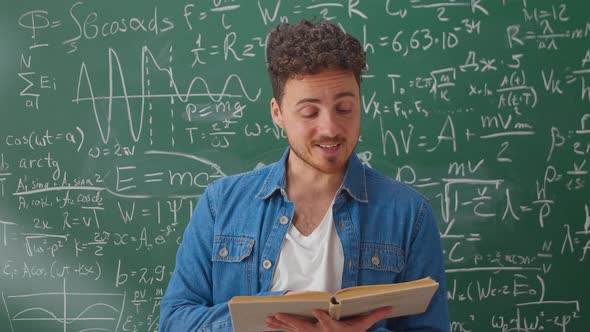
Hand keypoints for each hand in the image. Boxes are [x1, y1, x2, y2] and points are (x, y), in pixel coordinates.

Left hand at [265, 306, 392, 331]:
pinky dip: (280, 327)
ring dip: (281, 324)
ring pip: (294, 329)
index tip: (317, 311)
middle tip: (278, 316)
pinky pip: (291, 331)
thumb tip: (390, 307)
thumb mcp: (363, 327)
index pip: (327, 323)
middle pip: (304, 328)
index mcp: (333, 329)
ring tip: (269, 320)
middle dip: (291, 322)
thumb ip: (375, 316)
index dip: (322, 318)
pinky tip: (270, 324)